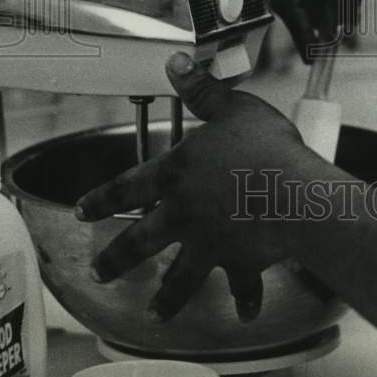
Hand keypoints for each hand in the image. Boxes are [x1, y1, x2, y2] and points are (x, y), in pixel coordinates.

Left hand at [75, 53, 304, 322]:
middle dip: (116, 259)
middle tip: (99, 271)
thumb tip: (175, 65)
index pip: (127, 186)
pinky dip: (245, 298)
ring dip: (166, 296)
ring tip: (156, 311)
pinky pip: (242, 284)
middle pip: (139, 242)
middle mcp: (183, 214)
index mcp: (176, 174)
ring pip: (179, 277)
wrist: (293, 192)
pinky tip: (246, 311)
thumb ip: (201, 90)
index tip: (83, 211)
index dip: (101, 198)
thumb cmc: (263, 147)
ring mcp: (209, 243)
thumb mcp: (230, 108)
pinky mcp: (240, 260)